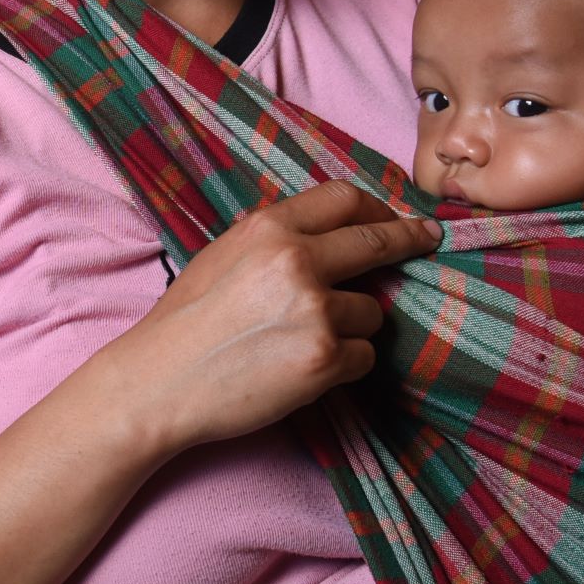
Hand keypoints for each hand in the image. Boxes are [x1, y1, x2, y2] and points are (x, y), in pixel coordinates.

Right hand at [101, 180, 438, 457]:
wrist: (157, 383)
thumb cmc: (184, 324)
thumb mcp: (223, 256)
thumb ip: (277, 241)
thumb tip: (333, 239)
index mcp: (268, 229)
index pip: (344, 200)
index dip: (379, 208)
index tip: (398, 218)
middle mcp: (296, 261)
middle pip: (377, 242)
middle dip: (409, 241)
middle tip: (427, 241)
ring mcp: (315, 310)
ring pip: (373, 311)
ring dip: (354, 325)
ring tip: (304, 341)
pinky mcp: (324, 358)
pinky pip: (365, 356)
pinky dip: (346, 364)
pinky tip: (304, 369)